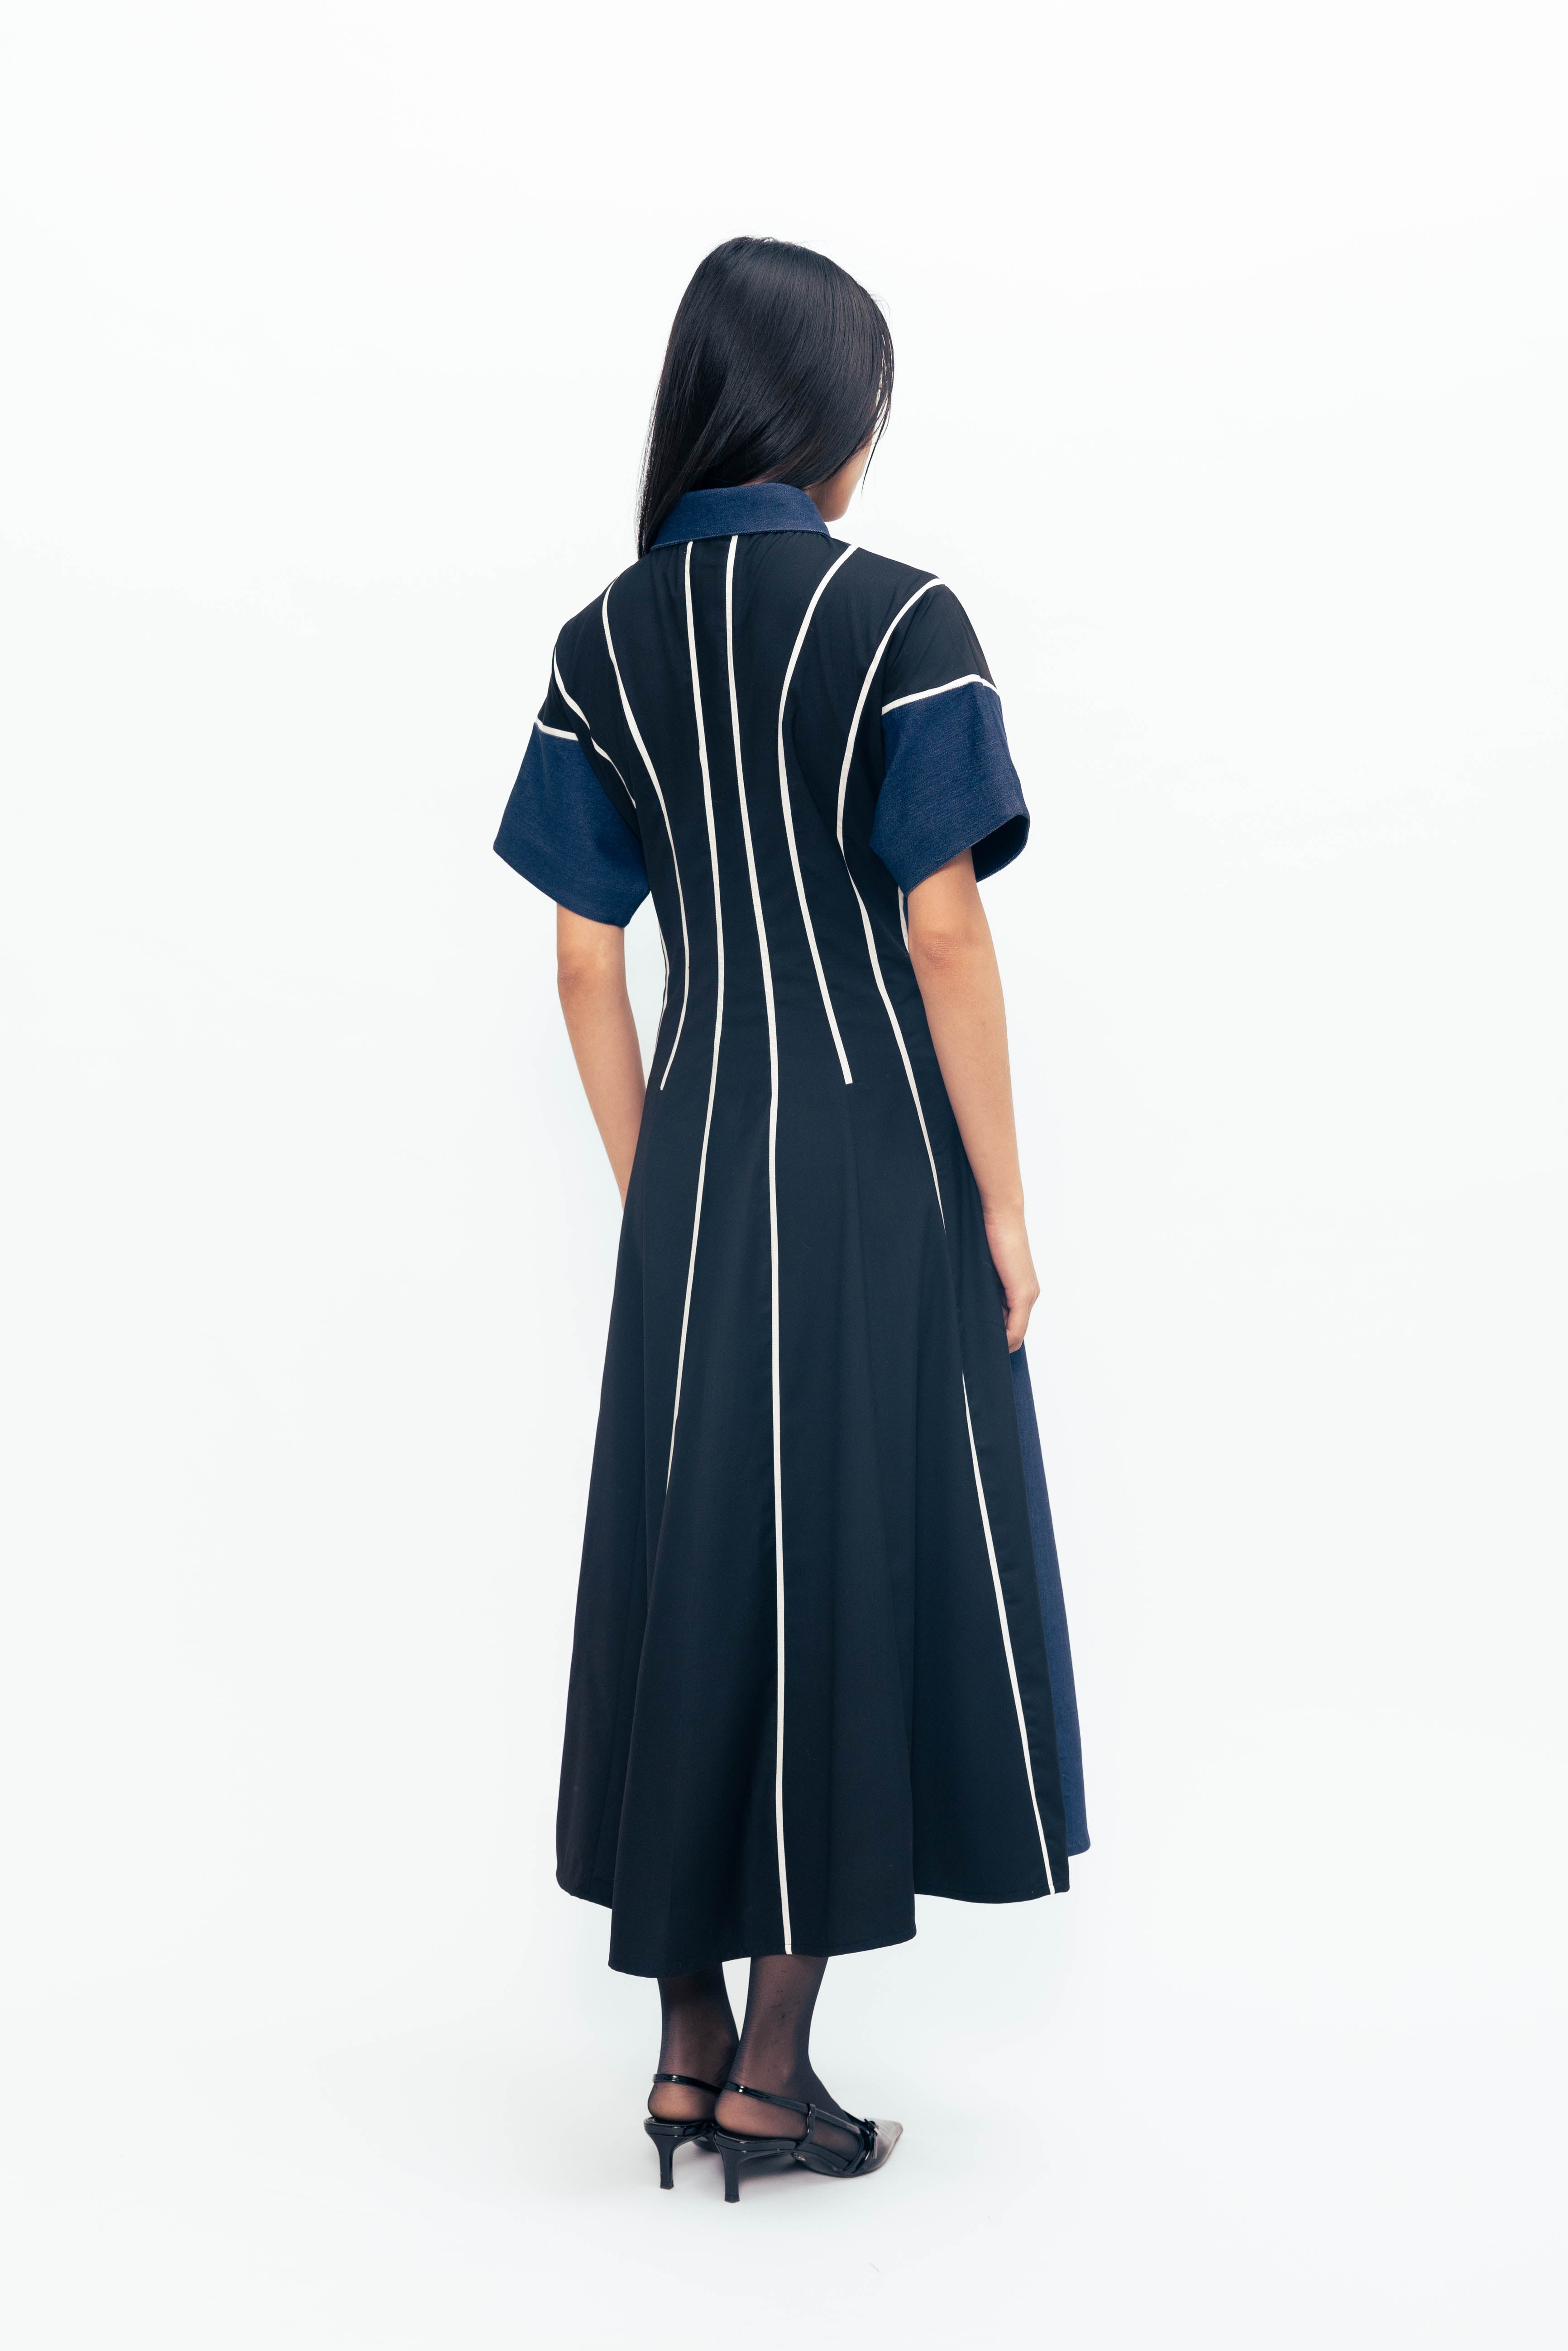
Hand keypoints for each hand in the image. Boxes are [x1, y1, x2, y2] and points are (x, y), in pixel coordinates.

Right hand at [983, 1207, 1039, 1352]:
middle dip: (996, 1342)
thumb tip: (975, 1314)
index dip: (997, 1338)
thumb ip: (985, 1291)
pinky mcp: (1022, 1293)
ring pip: (1015, 1334)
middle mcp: (1029, 1294)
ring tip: (976, 1344)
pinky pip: (1016, 1328)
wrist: (1000, 1215)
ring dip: (997, 1341)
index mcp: (1022, 1289)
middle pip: (1015, 1334)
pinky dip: (1003, 1339)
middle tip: (974, 1348)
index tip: (978, 1343)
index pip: (1013, 1326)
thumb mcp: (985, 1271)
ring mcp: (1028, 1294)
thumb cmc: (989, 1236)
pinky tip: (986, 1340)